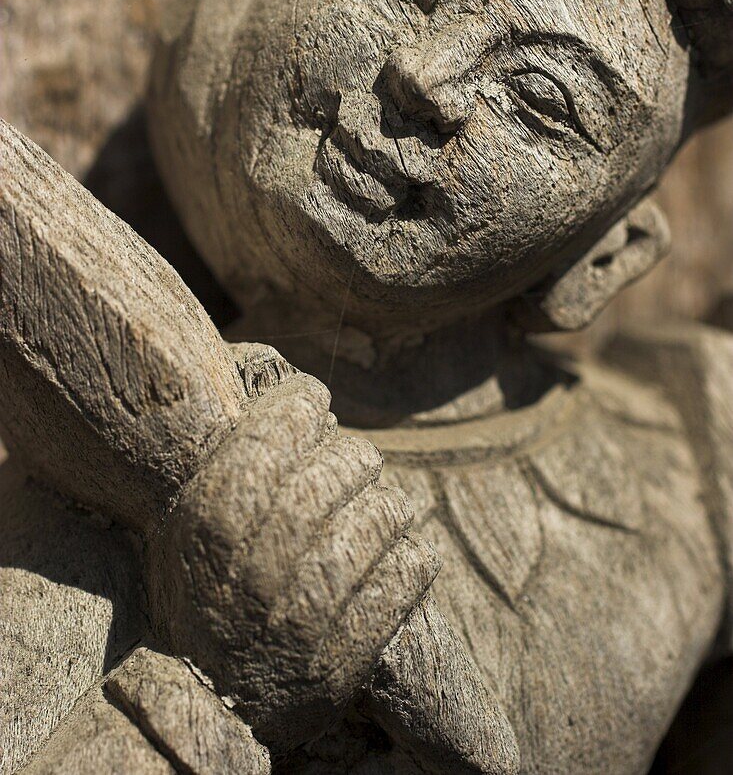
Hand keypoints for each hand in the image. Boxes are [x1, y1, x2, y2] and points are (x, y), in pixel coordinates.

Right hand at [145, 368, 439, 752]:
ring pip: (386, 511)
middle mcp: (263, 553)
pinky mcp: (351, 649)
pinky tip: (399, 556)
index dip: (307, 402)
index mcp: (216, 515)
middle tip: (352, 463)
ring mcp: (309, 605)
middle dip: (355, 456)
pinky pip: (411, 571)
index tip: (315, 400)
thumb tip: (291, 394)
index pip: (284, 423)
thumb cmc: (202, 595)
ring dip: (388, 505)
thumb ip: (229, 463)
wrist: (211, 706)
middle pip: (346, 461)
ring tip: (375, 513)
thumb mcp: (187, 526)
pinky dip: (413, 557)